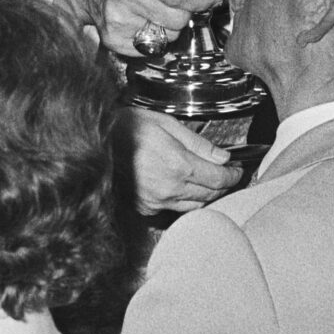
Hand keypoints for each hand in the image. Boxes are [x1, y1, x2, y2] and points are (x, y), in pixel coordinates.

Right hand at [125, 108, 242, 213]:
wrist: (95, 142)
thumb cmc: (127, 127)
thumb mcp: (167, 124)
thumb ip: (198, 144)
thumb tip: (222, 157)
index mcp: (178, 165)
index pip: (218, 179)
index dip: (233, 176)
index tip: (238, 171)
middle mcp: (169, 188)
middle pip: (210, 195)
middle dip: (223, 185)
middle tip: (228, 176)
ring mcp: (156, 201)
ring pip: (195, 206)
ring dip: (206, 196)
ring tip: (210, 183)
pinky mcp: (144, 208)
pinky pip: (174, 209)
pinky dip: (184, 201)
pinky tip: (184, 189)